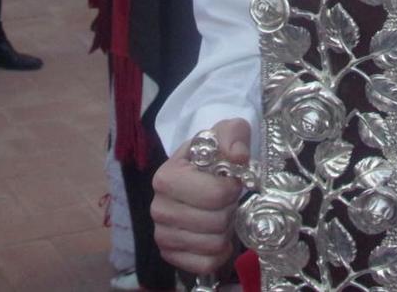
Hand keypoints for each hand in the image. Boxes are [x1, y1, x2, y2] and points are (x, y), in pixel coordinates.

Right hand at [152, 118, 251, 275]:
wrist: (200, 174)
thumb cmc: (213, 154)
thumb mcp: (226, 133)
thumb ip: (234, 135)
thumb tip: (237, 156)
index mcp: (166, 177)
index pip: (215, 195)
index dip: (232, 188)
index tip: (230, 179)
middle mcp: (158, 208)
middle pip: (216, 222)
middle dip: (230, 209)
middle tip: (226, 199)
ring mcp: (162, 235)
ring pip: (214, 244)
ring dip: (226, 230)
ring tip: (219, 213)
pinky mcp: (170, 256)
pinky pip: (206, 264)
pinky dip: (219, 252)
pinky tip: (216, 234)